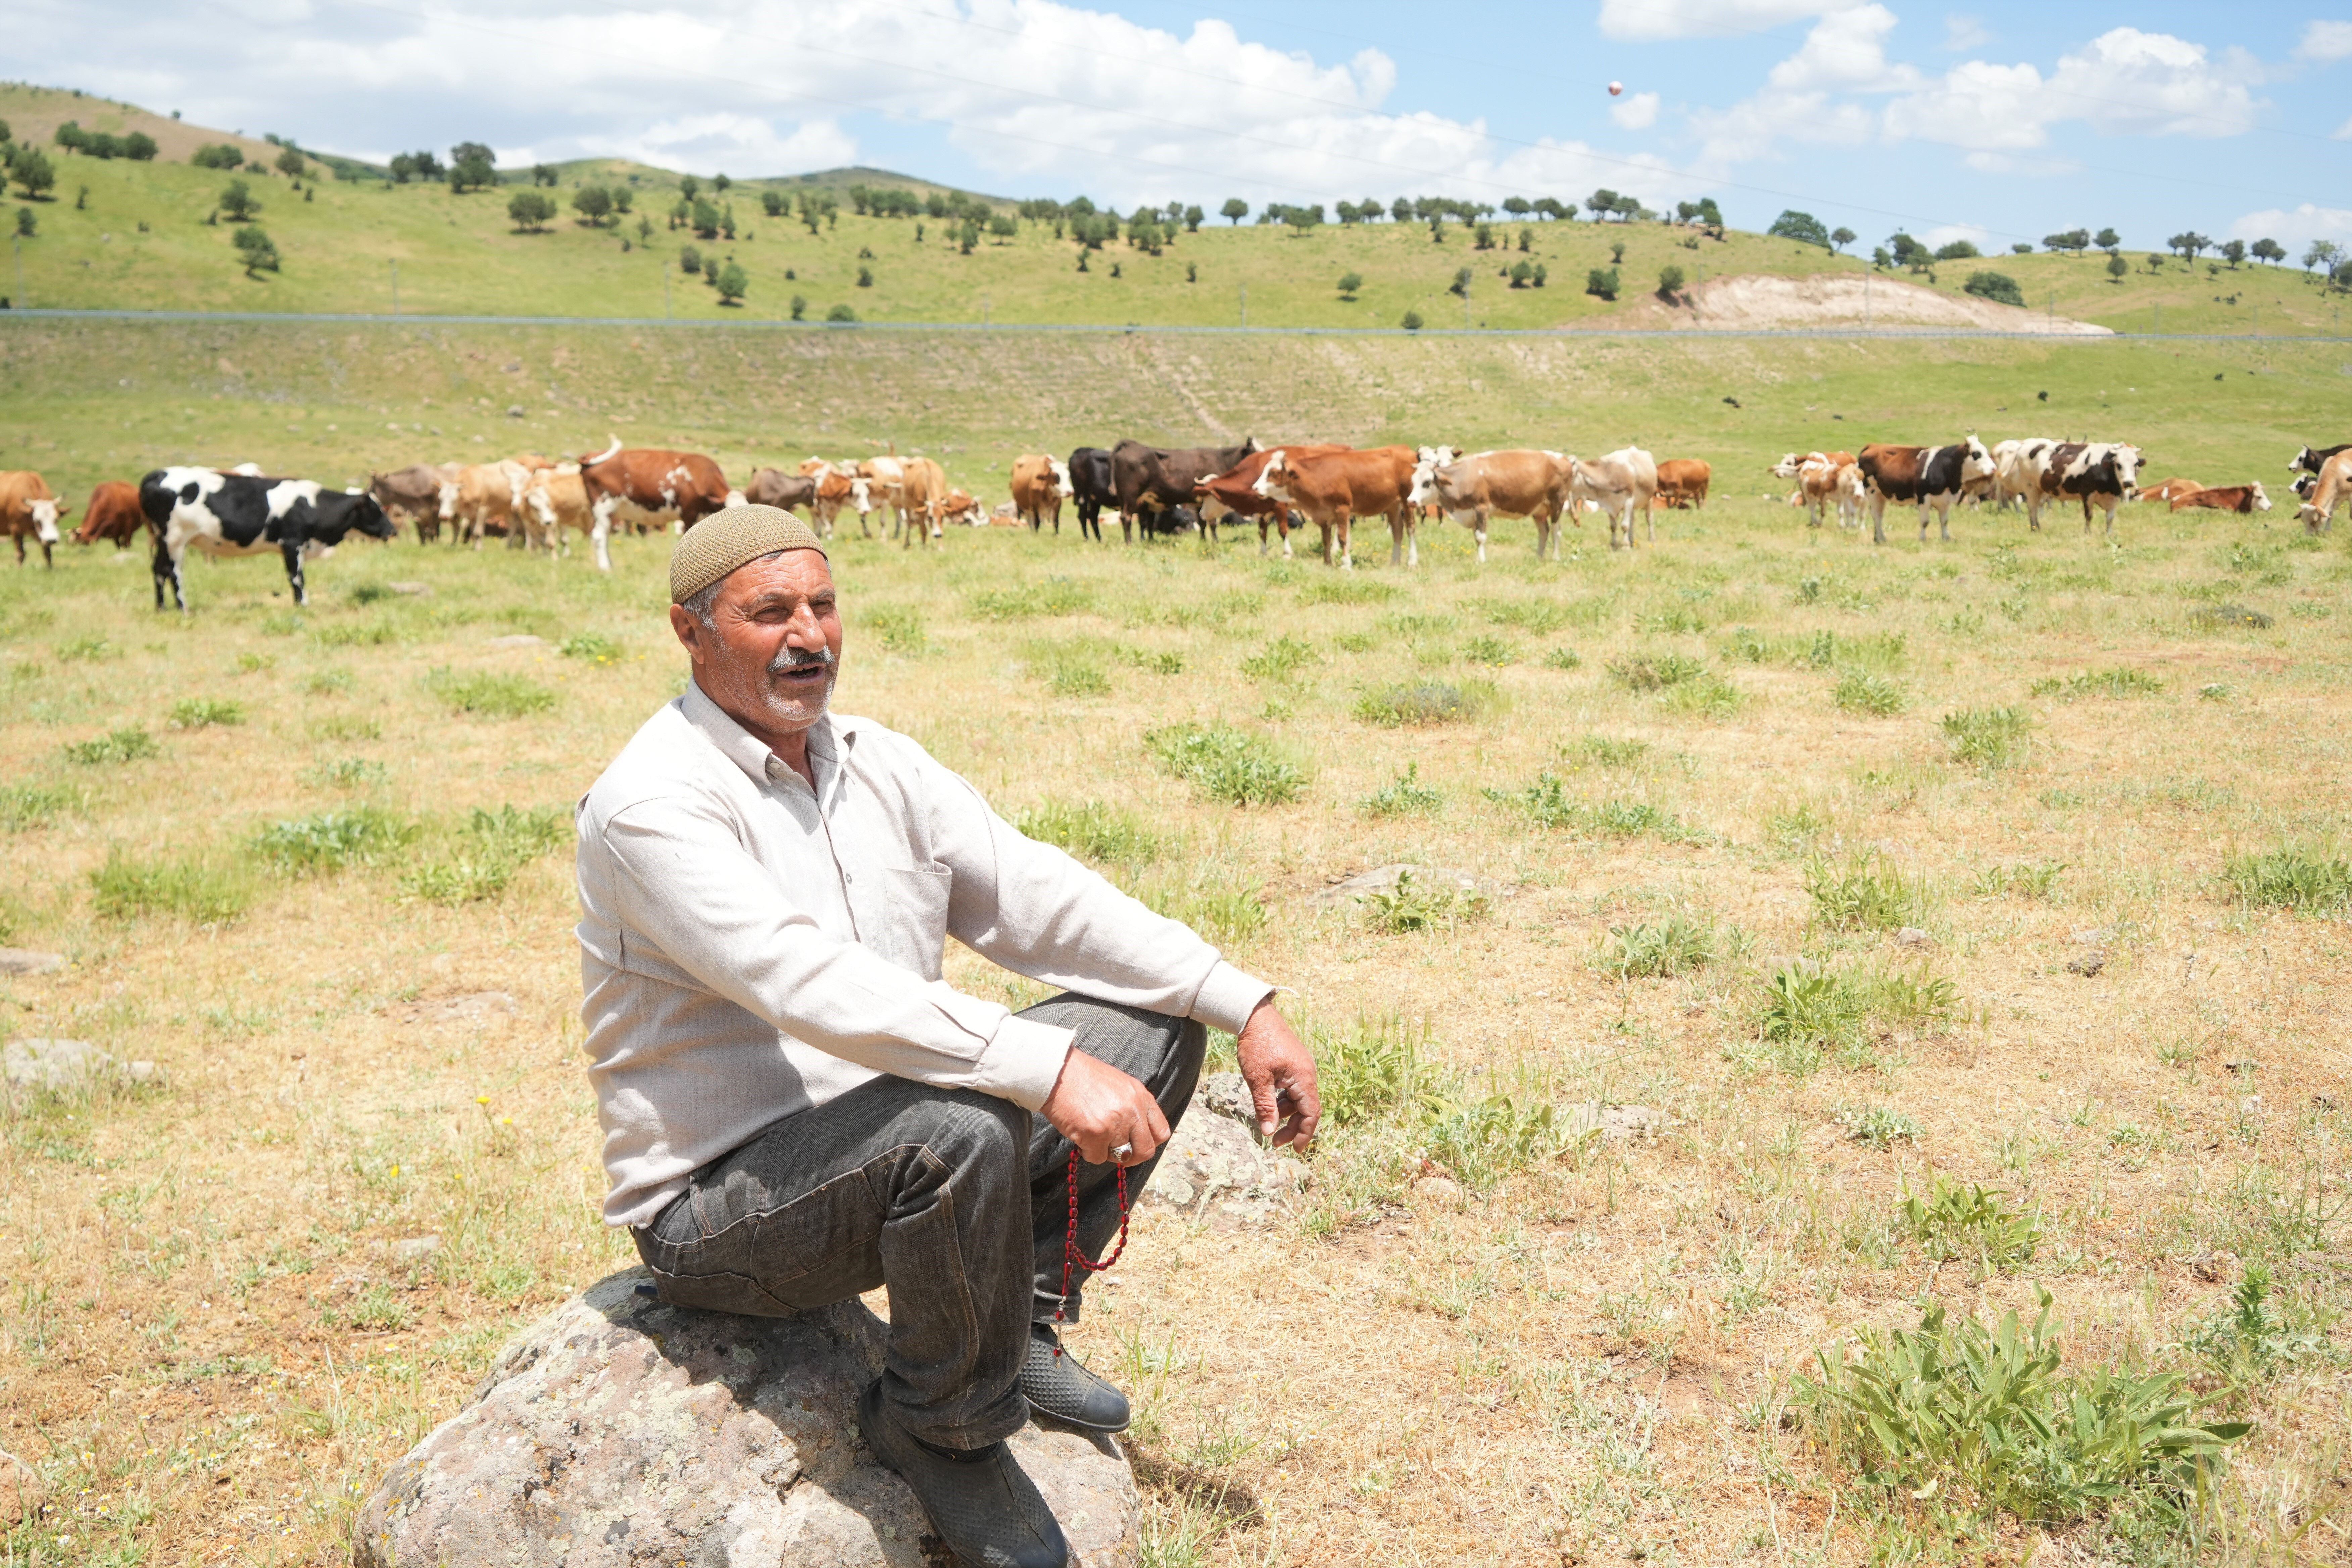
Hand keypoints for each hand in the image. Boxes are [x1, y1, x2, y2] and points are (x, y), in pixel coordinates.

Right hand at [1040, 1050, 1168, 1166]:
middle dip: (1131, 1156)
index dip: (1148, 1142)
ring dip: (1106, 1152)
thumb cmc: (1084, 1077)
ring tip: (1093, 1138)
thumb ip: (1133, 1107)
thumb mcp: (1120, 1086)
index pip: (1161, 1132)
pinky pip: (1097, 1158)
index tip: (1136, 1143)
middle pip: (1146, 1151)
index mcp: (1141, 1097)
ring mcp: (1115, 1124)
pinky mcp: (1095, 1134)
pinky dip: (1088, 1152)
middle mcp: (1133, 1110)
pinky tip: (1080, 1136)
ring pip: (1120, 1157)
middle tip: (1116, 1152)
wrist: (1057, 1072)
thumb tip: (1136, 1134)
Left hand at [1235, 998, 1318, 1149]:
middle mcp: (1307, 1074)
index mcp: (1304, 1078)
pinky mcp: (1293, 1064)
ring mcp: (1301, 1068)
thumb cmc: (1257, 1044)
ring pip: (1298, 1099)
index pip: (1311, 1113)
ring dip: (1286, 1114)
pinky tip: (1269, 1104)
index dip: (1304, 1134)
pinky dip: (1282, 1100)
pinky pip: (1293, 1089)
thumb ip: (1265, 1106)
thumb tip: (1268, 1132)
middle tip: (1275, 1141)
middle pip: (1306, 1109)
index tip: (1296, 1150)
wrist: (1254, 1015)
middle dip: (1293, 1127)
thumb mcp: (1258, 1079)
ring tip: (1267, 1122)